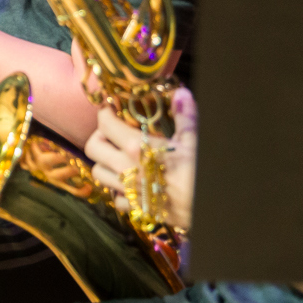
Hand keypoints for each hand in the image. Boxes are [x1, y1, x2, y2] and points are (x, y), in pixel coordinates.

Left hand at [83, 88, 197, 230]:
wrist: (209, 207)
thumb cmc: (199, 172)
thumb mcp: (193, 141)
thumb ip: (184, 116)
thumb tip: (181, 94)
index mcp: (136, 147)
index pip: (104, 124)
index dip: (105, 113)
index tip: (111, 109)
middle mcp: (125, 168)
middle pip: (92, 149)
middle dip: (99, 137)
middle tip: (112, 132)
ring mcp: (128, 191)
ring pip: (98, 173)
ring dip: (104, 162)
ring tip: (118, 156)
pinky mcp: (136, 209)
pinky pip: (114, 197)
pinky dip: (117, 188)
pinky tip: (129, 181)